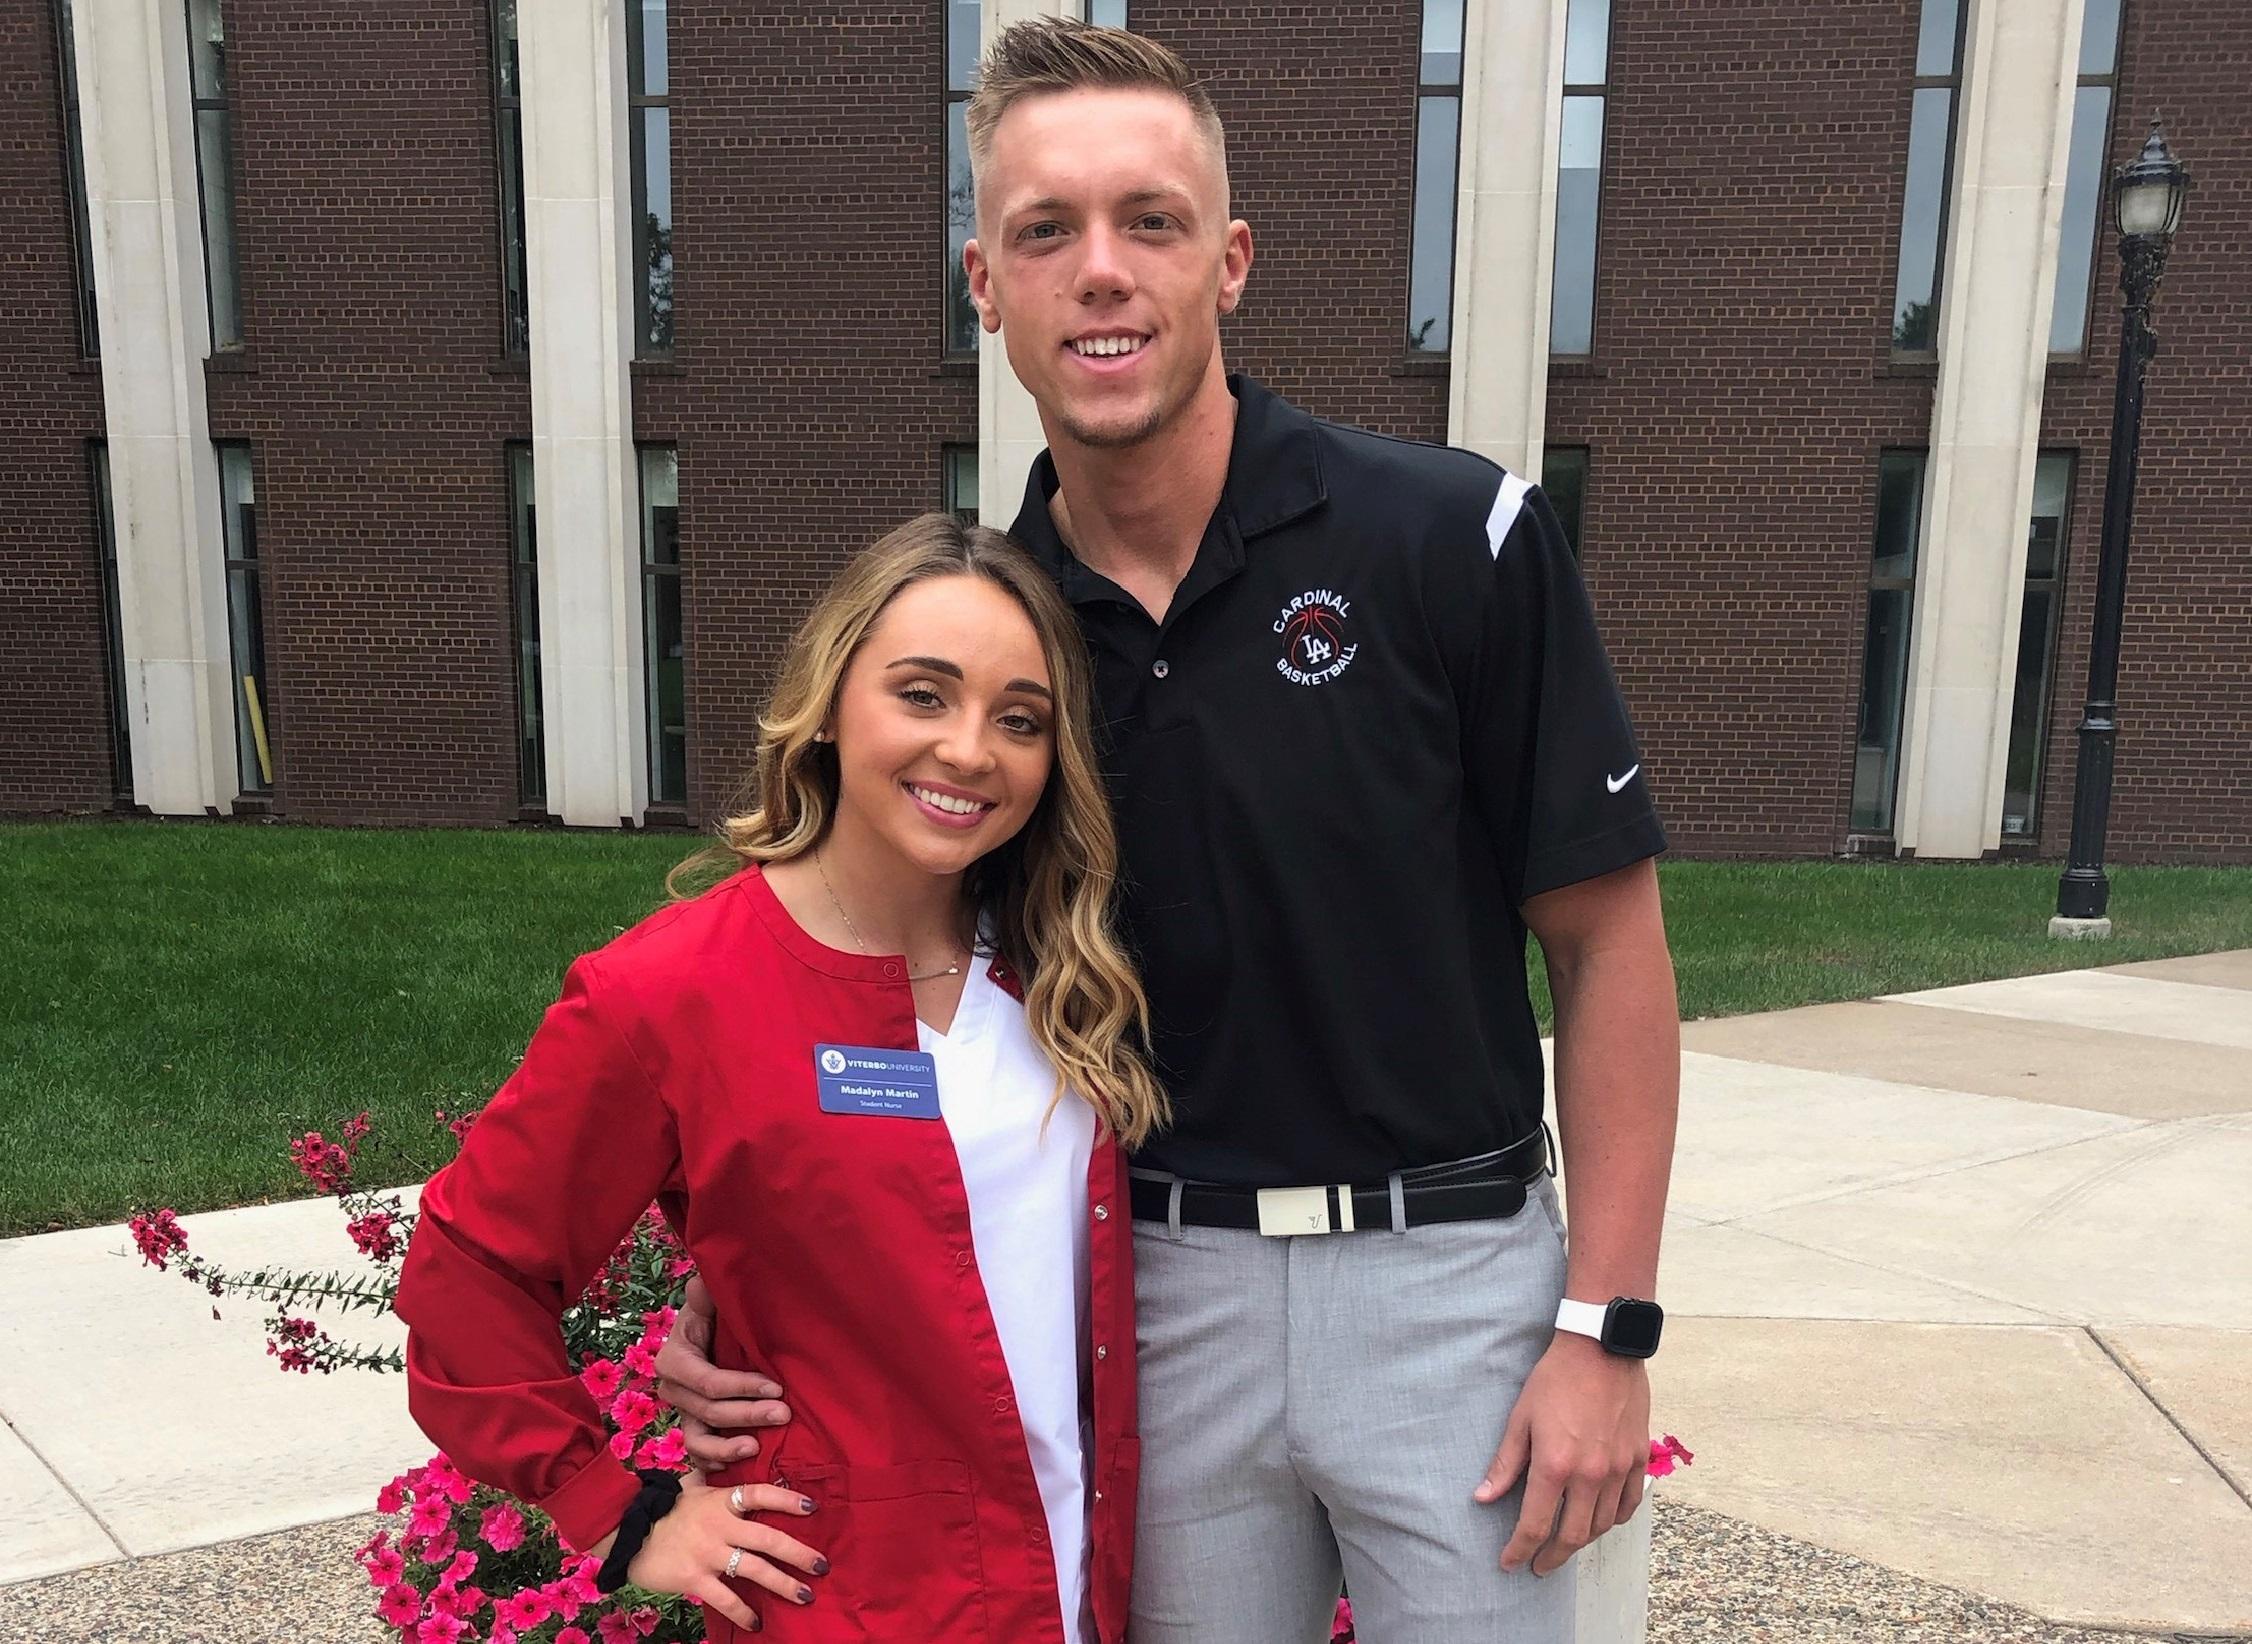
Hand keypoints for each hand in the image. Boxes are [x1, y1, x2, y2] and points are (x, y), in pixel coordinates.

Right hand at [597, 1474, 826, 1631]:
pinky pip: (725, 1598)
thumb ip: (711, 1476)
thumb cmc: (661, 1510)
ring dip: (784, 1584)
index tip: (812, 1508)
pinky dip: (743, 1611)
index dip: (787, 1500)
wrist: (625, 1534)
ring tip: (805, 1595)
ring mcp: (708, 1553)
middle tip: (822, 1565)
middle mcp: (719, 1526)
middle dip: (799, 1552)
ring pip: (755, 1569)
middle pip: (768, 1538)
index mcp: (719, 1501)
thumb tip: (731, 1454)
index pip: (759, 1495)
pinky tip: (757, 1623)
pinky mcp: (695, 1578)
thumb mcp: (687, 1486)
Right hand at [655, 1275, 792, 1471]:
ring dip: (727, 1447)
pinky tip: (737, 1466)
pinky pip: (698, 1454)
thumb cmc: (717, 1314)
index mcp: (674, 1358)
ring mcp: (682, 1411)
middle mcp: (672, 1388)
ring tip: (756, 1449)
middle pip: (709, 1411)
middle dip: (748, 1415)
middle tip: (784, 1414)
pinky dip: (714, 1462)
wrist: (715, 1330)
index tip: (776, 1387)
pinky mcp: (694, 1427)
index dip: (742, 1388)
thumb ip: (707, 1294)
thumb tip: (701, 1285)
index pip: (708, 1382)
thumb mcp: (713, 1301)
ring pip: (698, 1440)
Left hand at [1474, 1334, 1649, 1576]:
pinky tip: (1600, 1520)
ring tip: (1564, 1544)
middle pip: (1572, 1535)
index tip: (1510, 1564)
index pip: (1535, 1525)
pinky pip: (1628, 1504)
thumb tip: (1484, 1497)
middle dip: (1552, 1557)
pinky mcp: (1637, 1458)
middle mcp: (1590, 1474)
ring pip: (1602, 1524)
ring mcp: (1618, 1468)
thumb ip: (1506, 1464)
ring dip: (1581, 1541)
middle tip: (1538, 1565)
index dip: (1520, 1550)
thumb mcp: (1521, 1418)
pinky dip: (1613, 1519)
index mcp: (1555, 1465)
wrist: (1601, 1349)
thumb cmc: (1555, 1379)